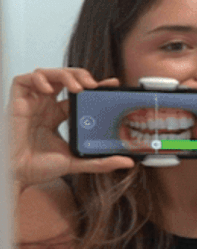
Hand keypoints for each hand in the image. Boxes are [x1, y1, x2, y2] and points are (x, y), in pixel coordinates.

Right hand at [9, 68, 135, 190]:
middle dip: (80, 75)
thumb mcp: (77, 162)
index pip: (79, 95)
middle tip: (94, 84)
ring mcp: (32, 102)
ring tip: (78, 87)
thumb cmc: (41, 168)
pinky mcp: (17, 101)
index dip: (94, 86)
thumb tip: (128, 162)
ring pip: (47, 74)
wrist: (19, 174)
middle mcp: (46, 105)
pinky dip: (38, 78)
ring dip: (64, 75)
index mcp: (59, 115)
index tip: (112, 84)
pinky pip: (24, 79)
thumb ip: (102, 162)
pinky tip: (49, 89)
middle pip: (64, 78)